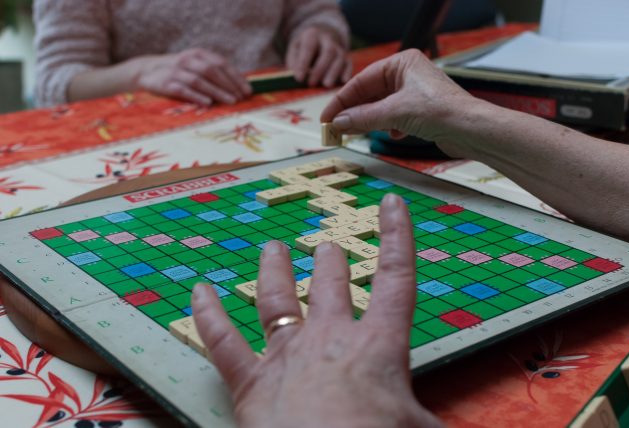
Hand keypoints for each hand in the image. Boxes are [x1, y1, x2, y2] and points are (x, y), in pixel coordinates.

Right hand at [134, 48, 251, 105]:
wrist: (146, 71)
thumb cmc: (179, 72)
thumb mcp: (195, 65)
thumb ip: (213, 73)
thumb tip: (238, 87)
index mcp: (198, 54)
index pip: (221, 63)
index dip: (236, 77)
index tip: (248, 90)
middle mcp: (188, 59)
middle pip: (212, 71)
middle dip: (229, 85)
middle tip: (241, 98)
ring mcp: (176, 71)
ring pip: (200, 80)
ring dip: (217, 92)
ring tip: (231, 101)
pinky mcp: (166, 83)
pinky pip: (183, 90)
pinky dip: (196, 96)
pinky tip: (208, 103)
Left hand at [192, 194, 441, 427]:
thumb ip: (428, 418)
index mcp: (377, 346)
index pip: (395, 278)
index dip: (397, 237)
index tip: (391, 205)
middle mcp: (329, 339)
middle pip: (330, 287)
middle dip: (329, 263)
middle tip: (326, 246)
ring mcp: (286, 356)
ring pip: (277, 300)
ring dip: (274, 271)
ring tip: (272, 249)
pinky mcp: (250, 382)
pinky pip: (223, 341)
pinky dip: (208, 314)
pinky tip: (200, 292)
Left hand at [286, 26, 351, 87]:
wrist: (320, 40)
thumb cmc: (303, 49)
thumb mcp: (294, 51)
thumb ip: (294, 63)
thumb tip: (299, 77)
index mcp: (312, 35)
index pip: (308, 47)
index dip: (303, 63)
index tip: (299, 78)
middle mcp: (328, 40)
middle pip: (328, 52)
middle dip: (320, 69)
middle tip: (312, 83)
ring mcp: (339, 49)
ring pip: (340, 58)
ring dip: (333, 73)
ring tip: (326, 85)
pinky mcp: (346, 58)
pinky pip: (348, 64)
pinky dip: (346, 73)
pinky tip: (342, 82)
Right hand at [320, 49, 476, 143]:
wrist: (471, 129)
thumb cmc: (441, 110)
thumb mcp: (394, 113)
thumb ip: (363, 118)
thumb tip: (338, 122)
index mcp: (402, 63)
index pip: (362, 81)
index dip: (341, 100)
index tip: (326, 117)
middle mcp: (407, 74)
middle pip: (370, 94)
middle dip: (354, 112)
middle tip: (335, 128)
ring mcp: (414, 93)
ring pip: (380, 107)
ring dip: (370, 121)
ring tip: (356, 133)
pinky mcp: (420, 111)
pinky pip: (393, 117)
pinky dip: (387, 126)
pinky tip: (392, 134)